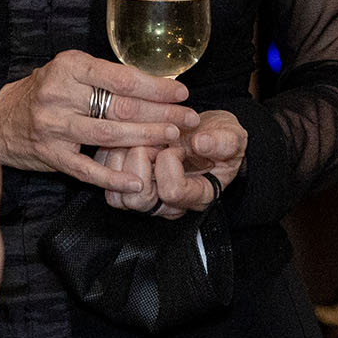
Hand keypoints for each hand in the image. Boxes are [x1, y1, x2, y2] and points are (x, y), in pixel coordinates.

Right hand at [0, 50, 201, 194]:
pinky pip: (86, 169)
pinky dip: (113, 176)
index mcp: (69, 67)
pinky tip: (136, 181)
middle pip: (119, 106)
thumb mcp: (71, 70)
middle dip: (160, 114)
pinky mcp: (50, 155)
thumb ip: (106, 76)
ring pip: (107, 135)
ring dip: (145, 138)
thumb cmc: (46, 90)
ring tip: (172, 139)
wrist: (2, 118)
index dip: (156, 87)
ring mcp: (53, 126)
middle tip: (188, 119)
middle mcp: (59, 94)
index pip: (121, 78)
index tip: (181, 93)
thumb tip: (155, 85)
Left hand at [100, 109, 246, 217]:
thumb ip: (222, 142)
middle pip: (140, 200)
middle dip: (140, 162)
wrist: (206, 134)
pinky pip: (106, 183)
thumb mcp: (231, 136)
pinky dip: (110, 158)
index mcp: (197, 195)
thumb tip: (201, 142)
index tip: (175, 144)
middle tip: (151, 142)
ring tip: (137, 141)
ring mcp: (147, 198)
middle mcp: (169, 203)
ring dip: (122, 161)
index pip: (173, 191)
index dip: (169, 163)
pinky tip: (124, 141)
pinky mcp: (127, 186)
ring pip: (118, 197)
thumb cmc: (218, 138)